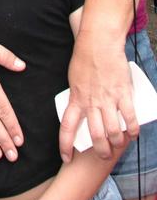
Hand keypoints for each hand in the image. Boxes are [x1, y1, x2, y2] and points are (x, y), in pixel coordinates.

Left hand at [59, 29, 134, 161]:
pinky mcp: (123, 93)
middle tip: (103, 155)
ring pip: (113, 130)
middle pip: (95, 134)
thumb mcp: (74, 79)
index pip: (67, 127)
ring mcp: (108, 98)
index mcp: (76, 98)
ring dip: (117, 142)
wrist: (99, 42)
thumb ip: (79, 96)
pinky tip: (133, 134)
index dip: (65, 145)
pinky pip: (130, 116)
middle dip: (99, 150)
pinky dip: (133, 129)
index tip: (66, 157)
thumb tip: (83, 110)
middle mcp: (91, 102)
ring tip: (118, 145)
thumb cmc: (85, 58)